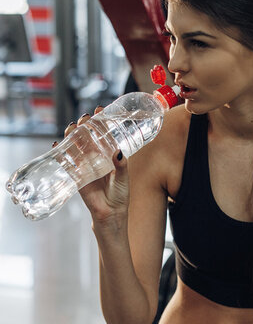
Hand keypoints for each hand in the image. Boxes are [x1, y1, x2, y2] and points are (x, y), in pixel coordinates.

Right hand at [53, 107, 129, 227]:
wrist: (110, 214)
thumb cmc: (120, 195)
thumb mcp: (124, 178)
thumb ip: (121, 165)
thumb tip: (117, 151)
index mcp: (109, 155)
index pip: (104, 133)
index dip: (101, 121)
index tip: (100, 110)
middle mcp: (96, 157)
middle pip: (88, 136)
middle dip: (85, 125)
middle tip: (85, 118)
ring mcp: (85, 165)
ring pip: (76, 146)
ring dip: (72, 135)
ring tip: (72, 127)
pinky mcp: (77, 175)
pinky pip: (67, 162)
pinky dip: (60, 153)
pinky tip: (57, 145)